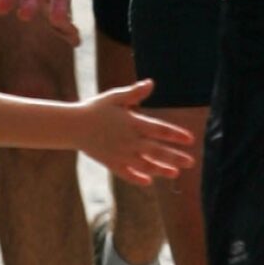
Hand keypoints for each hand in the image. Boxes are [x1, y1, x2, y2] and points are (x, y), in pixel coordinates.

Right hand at [75, 79, 197, 185]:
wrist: (72, 125)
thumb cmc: (95, 108)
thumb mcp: (115, 97)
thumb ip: (134, 93)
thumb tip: (151, 83)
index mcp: (132, 123)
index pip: (159, 129)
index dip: (175, 135)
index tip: (190, 139)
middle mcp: (128, 140)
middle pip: (156, 150)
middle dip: (175, 157)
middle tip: (191, 162)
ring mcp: (120, 154)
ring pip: (145, 165)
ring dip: (161, 169)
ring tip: (175, 174)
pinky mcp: (110, 163)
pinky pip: (126, 174)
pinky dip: (137, 178)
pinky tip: (149, 181)